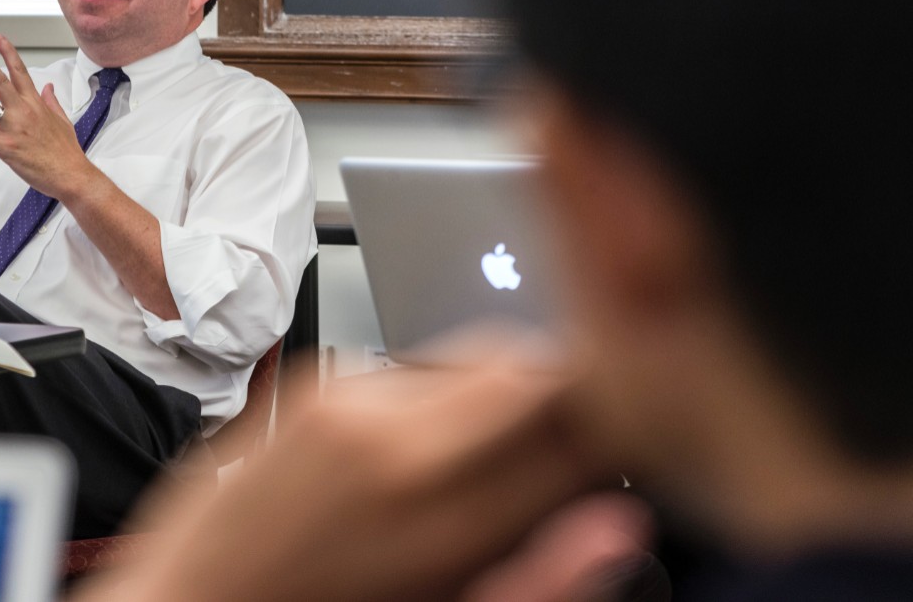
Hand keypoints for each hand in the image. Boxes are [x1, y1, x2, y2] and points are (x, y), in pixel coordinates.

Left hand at [0, 34, 88, 198]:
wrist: (71, 174)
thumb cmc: (67, 151)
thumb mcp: (63, 121)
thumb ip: (52, 102)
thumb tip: (48, 87)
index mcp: (35, 104)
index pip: (20, 72)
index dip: (9, 53)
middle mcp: (23, 111)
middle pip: (0, 80)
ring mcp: (14, 129)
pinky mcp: (7, 148)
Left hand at [77, 351, 618, 601]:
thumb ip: (535, 576)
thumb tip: (617, 527)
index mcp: (433, 507)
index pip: (571, 415)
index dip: (615, 422)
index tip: (623, 447)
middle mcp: (388, 431)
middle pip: (529, 364)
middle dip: (564, 396)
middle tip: (560, 455)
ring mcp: (340, 397)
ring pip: (471, 354)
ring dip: (498, 393)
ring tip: (475, 464)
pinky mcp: (308, 385)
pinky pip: (406, 365)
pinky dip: (435, 396)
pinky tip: (413, 453)